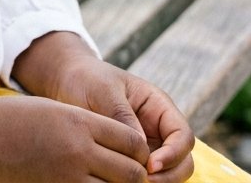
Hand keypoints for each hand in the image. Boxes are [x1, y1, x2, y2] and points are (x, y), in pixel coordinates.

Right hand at [0, 93, 150, 182]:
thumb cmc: (10, 119)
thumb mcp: (53, 110)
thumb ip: (86, 126)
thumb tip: (115, 145)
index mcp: (80, 122)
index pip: (132, 142)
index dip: (140, 152)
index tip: (135, 157)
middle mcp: (79, 150)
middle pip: (132, 173)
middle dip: (135, 177)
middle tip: (127, 178)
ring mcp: (67, 177)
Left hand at [45, 56, 193, 182]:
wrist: (67, 83)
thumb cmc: (88, 79)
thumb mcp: (104, 90)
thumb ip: (123, 115)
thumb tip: (142, 150)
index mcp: (159, 107)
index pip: (183, 136)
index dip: (173, 154)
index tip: (150, 166)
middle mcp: (159, 129)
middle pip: (183, 162)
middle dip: (169, 176)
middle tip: (141, 181)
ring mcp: (148, 146)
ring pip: (168, 175)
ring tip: (129, 182)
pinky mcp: (132, 159)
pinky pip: (145, 177)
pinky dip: (138, 182)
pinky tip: (119, 181)